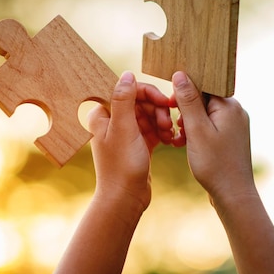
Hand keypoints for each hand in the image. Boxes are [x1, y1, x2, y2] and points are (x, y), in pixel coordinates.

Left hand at [87, 71, 171, 209]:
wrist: (126, 199)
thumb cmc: (122, 166)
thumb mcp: (124, 128)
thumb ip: (124, 99)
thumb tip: (126, 73)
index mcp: (103, 114)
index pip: (129, 91)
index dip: (149, 94)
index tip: (165, 103)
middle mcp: (112, 122)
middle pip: (141, 102)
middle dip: (158, 110)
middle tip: (169, 122)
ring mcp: (125, 134)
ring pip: (149, 115)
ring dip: (162, 121)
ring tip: (170, 134)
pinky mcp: (137, 145)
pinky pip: (152, 129)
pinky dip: (162, 132)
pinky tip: (170, 140)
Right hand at [170, 71, 254, 201]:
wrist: (232, 195)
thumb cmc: (214, 164)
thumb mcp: (196, 129)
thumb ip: (188, 101)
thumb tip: (180, 74)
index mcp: (229, 105)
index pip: (203, 84)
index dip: (184, 92)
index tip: (170, 104)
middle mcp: (235, 111)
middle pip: (203, 98)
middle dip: (185, 110)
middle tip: (174, 125)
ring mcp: (234, 125)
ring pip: (204, 113)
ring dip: (188, 123)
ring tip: (179, 137)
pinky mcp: (230, 137)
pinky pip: (209, 126)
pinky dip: (196, 132)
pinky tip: (184, 144)